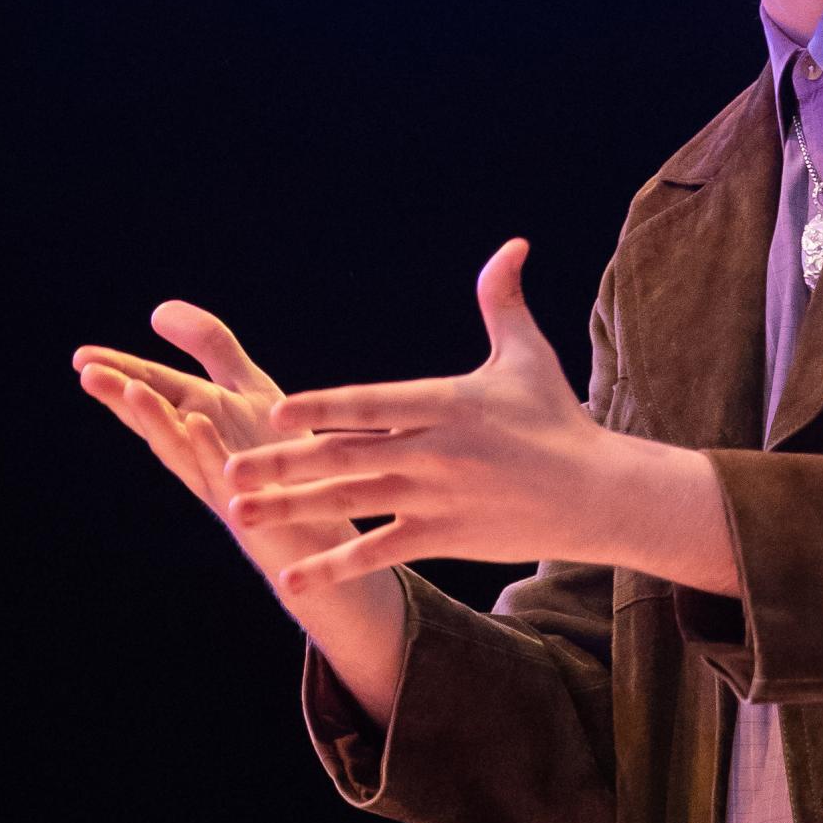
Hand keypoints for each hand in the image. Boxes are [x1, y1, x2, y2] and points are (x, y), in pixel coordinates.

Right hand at [72, 301, 358, 592]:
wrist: (318, 518)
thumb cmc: (277, 452)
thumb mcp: (245, 387)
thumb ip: (208, 346)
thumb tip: (157, 310)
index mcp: (197, 417)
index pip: (153, 390)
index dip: (118, 373)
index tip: (80, 358)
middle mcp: (201, 449)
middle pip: (156, 419)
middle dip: (123, 396)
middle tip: (87, 374)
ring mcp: (222, 478)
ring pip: (181, 449)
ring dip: (156, 421)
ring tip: (132, 390)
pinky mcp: (252, 503)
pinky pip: (226, 473)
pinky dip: (208, 448)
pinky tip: (196, 421)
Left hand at [223, 238, 619, 599]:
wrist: (596, 493)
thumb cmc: (557, 420)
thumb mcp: (529, 356)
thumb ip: (503, 301)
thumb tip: (513, 244)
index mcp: (446, 403)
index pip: (373, 404)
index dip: (324, 409)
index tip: (275, 411)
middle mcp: (435, 452)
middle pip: (346, 457)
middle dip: (284, 464)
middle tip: (226, 467)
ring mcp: (436, 499)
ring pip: (350, 505)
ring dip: (291, 509)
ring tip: (237, 512)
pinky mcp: (443, 537)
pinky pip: (380, 553)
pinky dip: (334, 567)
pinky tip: (290, 578)